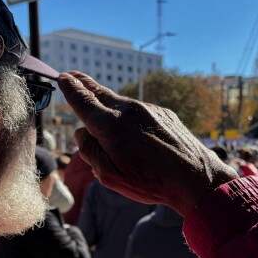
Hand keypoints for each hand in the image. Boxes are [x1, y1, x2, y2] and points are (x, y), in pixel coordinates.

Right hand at [58, 72, 236, 215]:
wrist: (195, 178)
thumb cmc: (150, 181)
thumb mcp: (108, 175)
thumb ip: (89, 150)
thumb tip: (82, 132)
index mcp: (109, 125)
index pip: (82, 100)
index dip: (70, 89)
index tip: (62, 78)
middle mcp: (128, 110)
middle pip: (100, 92)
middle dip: (83, 83)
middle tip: (72, 76)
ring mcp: (148, 109)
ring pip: (120, 103)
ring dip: (107, 102)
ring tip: (96, 99)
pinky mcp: (164, 114)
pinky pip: (139, 112)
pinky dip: (129, 116)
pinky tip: (130, 128)